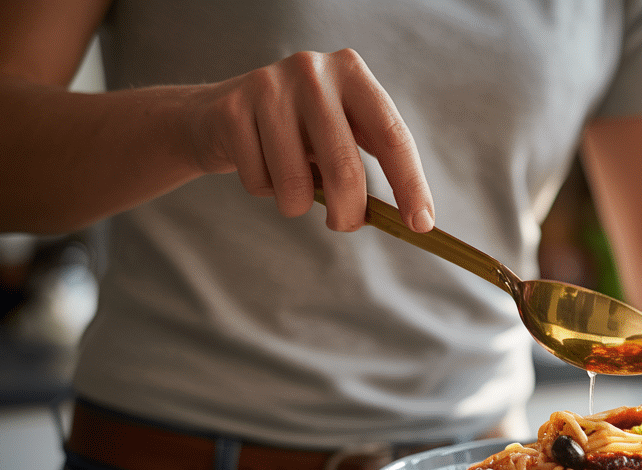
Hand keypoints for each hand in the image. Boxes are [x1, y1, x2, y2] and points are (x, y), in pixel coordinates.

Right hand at [187, 48, 432, 232]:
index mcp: (353, 74)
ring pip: (296, 185)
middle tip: (345, 225)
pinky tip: (260, 165)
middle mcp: (313, 72)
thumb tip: (414, 219)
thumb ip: (373, 161)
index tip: (421, 225)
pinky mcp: (232, 111)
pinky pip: (260, 182)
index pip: (394, 137)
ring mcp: (269, 87)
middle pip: (346, 169)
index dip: (411, 186)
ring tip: (292, 185)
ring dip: (297, 204)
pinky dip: (264, 191)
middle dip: (349, 213)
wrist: (220, 113)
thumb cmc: (300, 132)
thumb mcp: (342, 132)